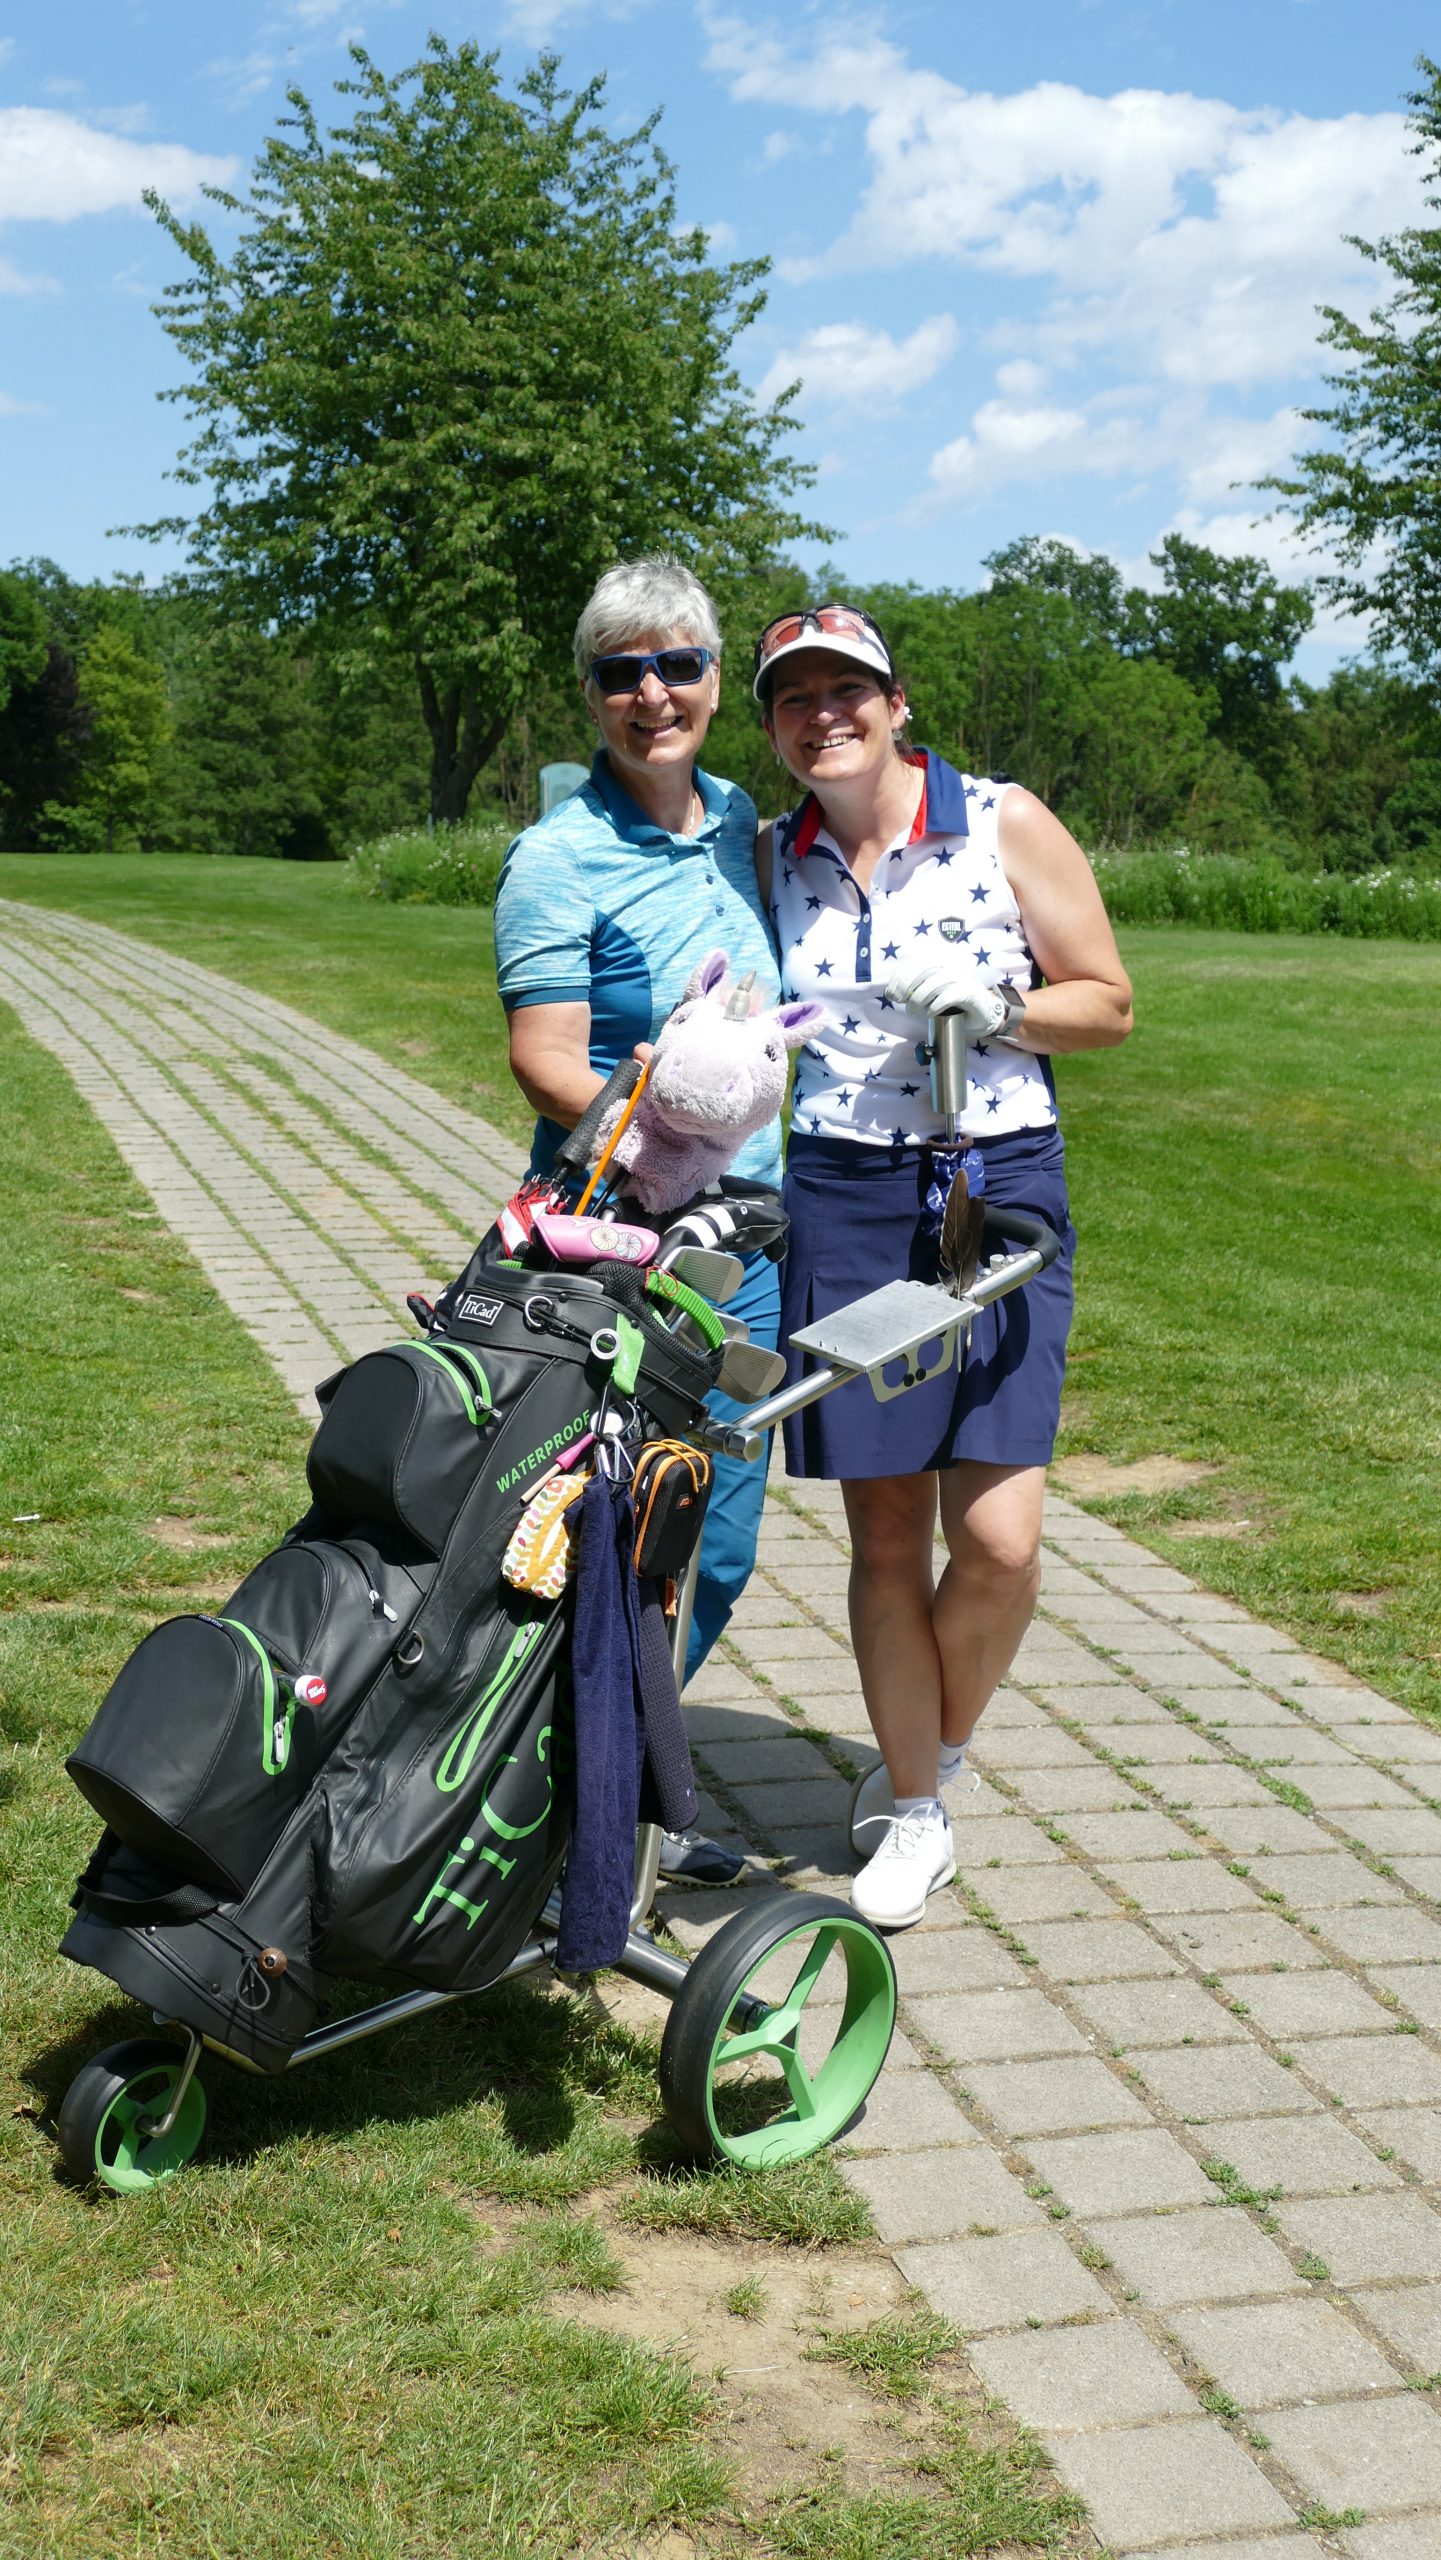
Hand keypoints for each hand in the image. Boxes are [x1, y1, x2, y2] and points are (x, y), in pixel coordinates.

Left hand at [884, 957, 1008, 1037]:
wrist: (981, 1009)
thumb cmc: (950, 998)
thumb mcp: (930, 988)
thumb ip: (913, 985)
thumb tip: (891, 991)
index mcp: (940, 959)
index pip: (915, 962)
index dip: (899, 978)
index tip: (890, 994)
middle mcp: (951, 964)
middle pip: (923, 969)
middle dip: (905, 986)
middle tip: (899, 1002)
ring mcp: (961, 976)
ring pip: (934, 983)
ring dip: (918, 999)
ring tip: (912, 1011)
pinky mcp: (969, 991)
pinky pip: (947, 997)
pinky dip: (935, 1006)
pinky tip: (930, 1013)